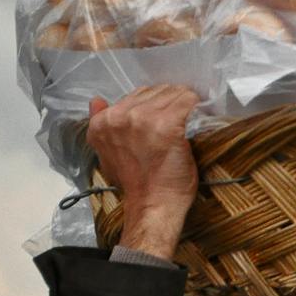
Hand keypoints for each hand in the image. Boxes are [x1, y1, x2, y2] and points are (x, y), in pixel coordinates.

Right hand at [87, 86, 200, 259]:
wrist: (153, 205)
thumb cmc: (136, 184)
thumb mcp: (107, 154)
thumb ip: (101, 124)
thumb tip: (96, 100)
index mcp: (103, 122)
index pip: (135, 95)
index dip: (153, 105)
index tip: (163, 118)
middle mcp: (120, 116)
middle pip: (154, 91)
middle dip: (169, 102)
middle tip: (179, 120)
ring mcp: (144, 118)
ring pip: (172, 93)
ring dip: (184, 104)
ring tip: (189, 121)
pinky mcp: (168, 124)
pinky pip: (188, 101)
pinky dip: (196, 106)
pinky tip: (199, 116)